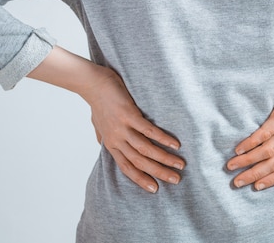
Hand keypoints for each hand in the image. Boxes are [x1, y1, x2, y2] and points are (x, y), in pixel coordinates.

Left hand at [79, 67, 184, 192]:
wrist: (93, 84)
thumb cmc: (98, 102)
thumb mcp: (98, 124)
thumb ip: (103, 136)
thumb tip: (103, 143)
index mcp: (111, 144)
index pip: (127, 167)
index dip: (141, 179)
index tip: (155, 189)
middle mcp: (116, 140)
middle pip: (139, 162)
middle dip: (159, 173)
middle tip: (176, 180)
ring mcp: (122, 128)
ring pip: (145, 149)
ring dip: (164, 159)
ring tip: (180, 164)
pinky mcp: (128, 115)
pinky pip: (148, 131)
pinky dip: (162, 138)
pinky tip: (175, 144)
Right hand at [226, 68, 273, 190]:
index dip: (271, 180)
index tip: (256, 187)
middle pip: (273, 165)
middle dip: (253, 175)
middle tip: (236, 182)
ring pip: (266, 152)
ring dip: (247, 161)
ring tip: (231, 165)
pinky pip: (264, 134)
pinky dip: (250, 143)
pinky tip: (239, 148)